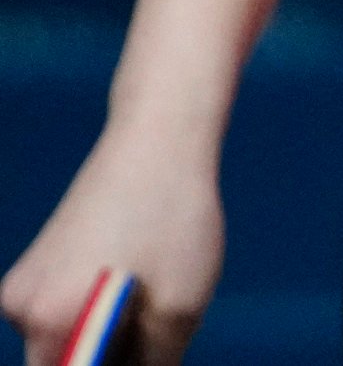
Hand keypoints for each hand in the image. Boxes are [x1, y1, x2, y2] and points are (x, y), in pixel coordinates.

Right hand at [3, 128, 219, 363]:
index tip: (138, 356)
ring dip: (108, 335)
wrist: (156, 140)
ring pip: (66, 339)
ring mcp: (21, 288)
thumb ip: (151, 364)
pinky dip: (99, 308)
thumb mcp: (179, 309)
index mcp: (52, 325)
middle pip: (64, 364)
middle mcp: (21, 310)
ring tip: (154, 288)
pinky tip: (137, 270)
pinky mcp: (33, 268)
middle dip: (111, 359)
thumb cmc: (175, 221)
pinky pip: (64, 311)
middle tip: (155, 329)